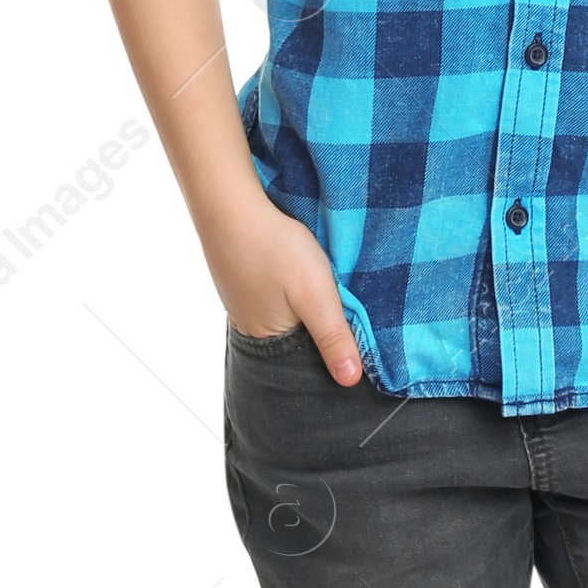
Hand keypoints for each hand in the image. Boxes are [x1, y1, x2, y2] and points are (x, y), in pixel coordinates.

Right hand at [206, 194, 363, 384]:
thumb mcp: (316, 296)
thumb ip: (333, 338)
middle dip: (318, 331)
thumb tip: (351, 382)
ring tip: (323, 293)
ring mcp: (241, 303)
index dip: (331, 352)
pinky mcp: (240, 280)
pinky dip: (287, 292)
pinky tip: (296, 277)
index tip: (356, 336)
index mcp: (268, 342)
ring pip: (284, 317)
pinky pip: (271, 297)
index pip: (307, 362)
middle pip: (294, 341)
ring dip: (303, 309)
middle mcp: (250, 329)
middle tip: (345, 310)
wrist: (231, 205)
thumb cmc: (276, 250)